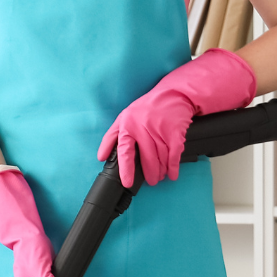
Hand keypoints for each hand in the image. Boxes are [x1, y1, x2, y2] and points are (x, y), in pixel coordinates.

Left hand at [97, 48, 256, 187]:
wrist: (172, 94)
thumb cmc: (145, 108)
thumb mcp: (124, 118)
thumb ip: (112, 137)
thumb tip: (101, 157)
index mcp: (127, 126)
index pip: (124, 151)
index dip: (125, 169)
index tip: (127, 181)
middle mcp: (143, 128)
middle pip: (146, 158)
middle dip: (149, 174)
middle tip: (151, 181)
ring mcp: (160, 129)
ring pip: (160, 158)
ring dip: (161, 171)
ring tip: (159, 177)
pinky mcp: (175, 131)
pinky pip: (174, 154)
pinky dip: (173, 166)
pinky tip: (173, 173)